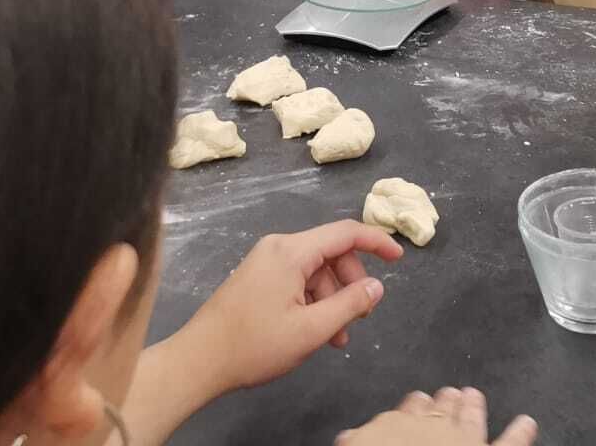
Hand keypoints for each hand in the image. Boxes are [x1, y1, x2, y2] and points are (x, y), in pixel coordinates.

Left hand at [180, 221, 402, 393]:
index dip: (377, 242)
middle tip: (360, 316)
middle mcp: (278, 247)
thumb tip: (377, 286)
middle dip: (351, 282)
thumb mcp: (311, 329)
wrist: (197, 362)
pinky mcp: (257, 278)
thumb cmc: (254, 345)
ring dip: (332, 299)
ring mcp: (265, 262)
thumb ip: (349, 305)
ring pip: (315, 270)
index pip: (346, 232)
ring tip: (335, 338)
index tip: (399, 259)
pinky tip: (315, 332)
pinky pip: (297, 280)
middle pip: (331, 253)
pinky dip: (313, 301)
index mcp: (291, 250)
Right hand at [337, 388, 536, 445]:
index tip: (415, 401)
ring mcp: (465, 439)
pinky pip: (510, 443)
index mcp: (398, 426)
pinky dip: (520, 434)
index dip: (411, 409)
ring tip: (474, 396)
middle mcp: (434, 427)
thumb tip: (349, 437)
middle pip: (437, 411)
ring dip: (472, 408)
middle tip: (447, 392)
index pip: (404, 413)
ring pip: (470, 419)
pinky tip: (527, 423)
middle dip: (442, 402)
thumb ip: (356, 440)